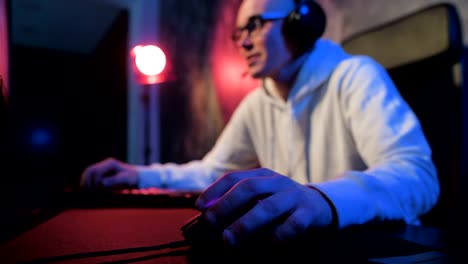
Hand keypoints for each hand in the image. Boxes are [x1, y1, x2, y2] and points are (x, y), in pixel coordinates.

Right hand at [80, 157, 138, 188]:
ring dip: (86, 182)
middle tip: (87, 191)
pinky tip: (89, 190)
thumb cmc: (132, 177)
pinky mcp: (103, 174)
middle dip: (86, 181)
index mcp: (109, 163)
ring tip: (87, 191)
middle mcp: (104, 165)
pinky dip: (89, 183)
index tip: (95, 190)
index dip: (93, 181)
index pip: (95, 171)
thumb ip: (113, 181)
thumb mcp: (124, 179)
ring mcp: (103, 169)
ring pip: (89, 174)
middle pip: (89, 171)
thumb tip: (101, 183)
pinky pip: (92, 178)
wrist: (137, 177)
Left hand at [195, 168, 334, 246]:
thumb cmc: (279, 203)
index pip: (234, 178)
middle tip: (210, 222)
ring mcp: (293, 196)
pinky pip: (293, 225)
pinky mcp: (308, 213)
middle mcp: (276, 182)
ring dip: (245, 224)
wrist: (318, 204)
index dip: (214, 190)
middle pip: (249, 188)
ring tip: (229, 239)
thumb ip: (237, 203)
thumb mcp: (260, 196)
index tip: (199, 206)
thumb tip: (204, 218)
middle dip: (226, 205)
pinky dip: (278, 235)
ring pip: (268, 207)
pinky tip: (268, 244)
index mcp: (261, 175)